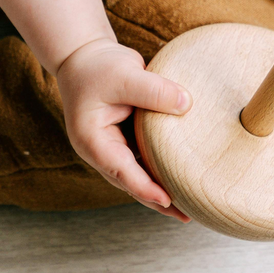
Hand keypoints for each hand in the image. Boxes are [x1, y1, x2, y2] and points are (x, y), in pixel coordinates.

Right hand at [54, 38, 193, 220]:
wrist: (84, 56)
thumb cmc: (97, 66)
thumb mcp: (125, 74)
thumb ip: (154, 90)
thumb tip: (187, 105)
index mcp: (93, 141)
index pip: (121, 171)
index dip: (145, 187)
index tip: (167, 200)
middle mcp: (102, 150)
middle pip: (131, 182)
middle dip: (157, 200)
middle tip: (186, 216)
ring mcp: (113, 147)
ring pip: (139, 174)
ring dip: (161, 188)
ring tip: (190, 205)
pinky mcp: (126, 139)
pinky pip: (145, 159)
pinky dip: (161, 168)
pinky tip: (181, 175)